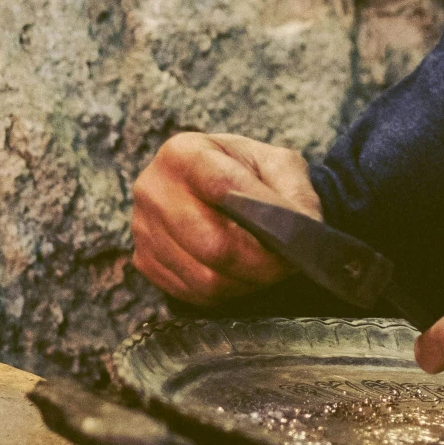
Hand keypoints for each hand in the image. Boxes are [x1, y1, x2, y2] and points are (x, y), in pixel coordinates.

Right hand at [131, 132, 322, 304]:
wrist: (219, 192)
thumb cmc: (249, 176)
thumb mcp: (278, 166)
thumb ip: (293, 191)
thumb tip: (300, 227)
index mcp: (184, 152)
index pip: (221, 187)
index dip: (262, 218)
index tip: (291, 237)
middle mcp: (153, 188)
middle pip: (212, 243)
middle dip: (258, 262)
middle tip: (287, 264)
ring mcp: (143, 227)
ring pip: (204, 276)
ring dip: (246, 281)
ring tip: (267, 269)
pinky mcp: (144, 260)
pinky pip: (191, 292)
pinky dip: (225, 291)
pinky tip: (240, 274)